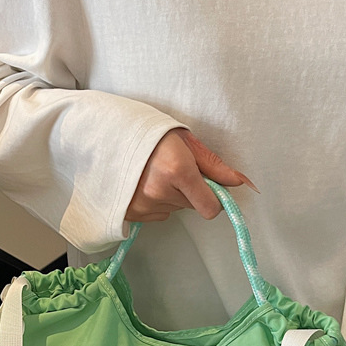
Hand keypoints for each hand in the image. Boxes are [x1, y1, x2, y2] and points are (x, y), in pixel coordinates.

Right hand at [125, 129, 257, 222]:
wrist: (105, 134)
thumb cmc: (145, 133)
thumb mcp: (184, 140)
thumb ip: (213, 165)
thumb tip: (239, 181)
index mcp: (177, 170)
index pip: (210, 207)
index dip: (214, 199)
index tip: (210, 188)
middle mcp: (160, 191)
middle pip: (192, 206)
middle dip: (189, 191)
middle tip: (174, 169)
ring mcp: (143, 205)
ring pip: (173, 208)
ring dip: (170, 195)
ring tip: (155, 173)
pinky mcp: (132, 213)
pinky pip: (157, 213)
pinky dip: (155, 201)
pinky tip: (144, 182)